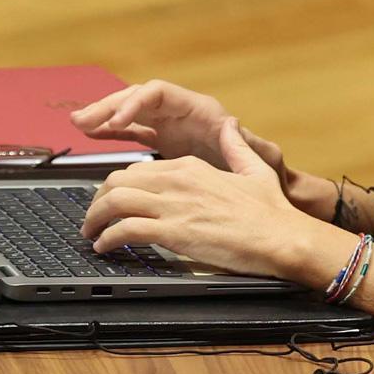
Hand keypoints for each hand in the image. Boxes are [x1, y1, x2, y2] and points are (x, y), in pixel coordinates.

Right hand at [70, 79, 290, 188]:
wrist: (258, 188)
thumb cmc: (261, 171)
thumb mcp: (258, 160)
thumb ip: (246, 146)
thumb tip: (236, 127)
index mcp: (201, 110)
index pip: (160, 93)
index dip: (136, 103)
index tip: (117, 120)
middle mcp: (182, 111)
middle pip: (138, 97)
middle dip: (110, 106)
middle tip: (84, 120)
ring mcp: (169, 123)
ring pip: (129, 111)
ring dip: (103, 116)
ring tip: (78, 123)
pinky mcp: (161, 139)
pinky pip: (130, 129)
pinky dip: (110, 130)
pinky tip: (90, 133)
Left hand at [80, 118, 324, 279]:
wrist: (282, 237)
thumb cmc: (272, 212)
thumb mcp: (255, 169)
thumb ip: (237, 147)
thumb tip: (231, 125)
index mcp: (192, 167)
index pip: (139, 169)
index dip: (119, 185)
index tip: (112, 200)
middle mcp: (178, 181)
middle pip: (119, 181)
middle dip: (99, 200)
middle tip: (93, 218)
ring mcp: (174, 206)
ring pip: (115, 202)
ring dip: (95, 219)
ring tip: (91, 234)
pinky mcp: (173, 232)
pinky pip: (126, 230)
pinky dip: (108, 239)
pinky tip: (105, 247)